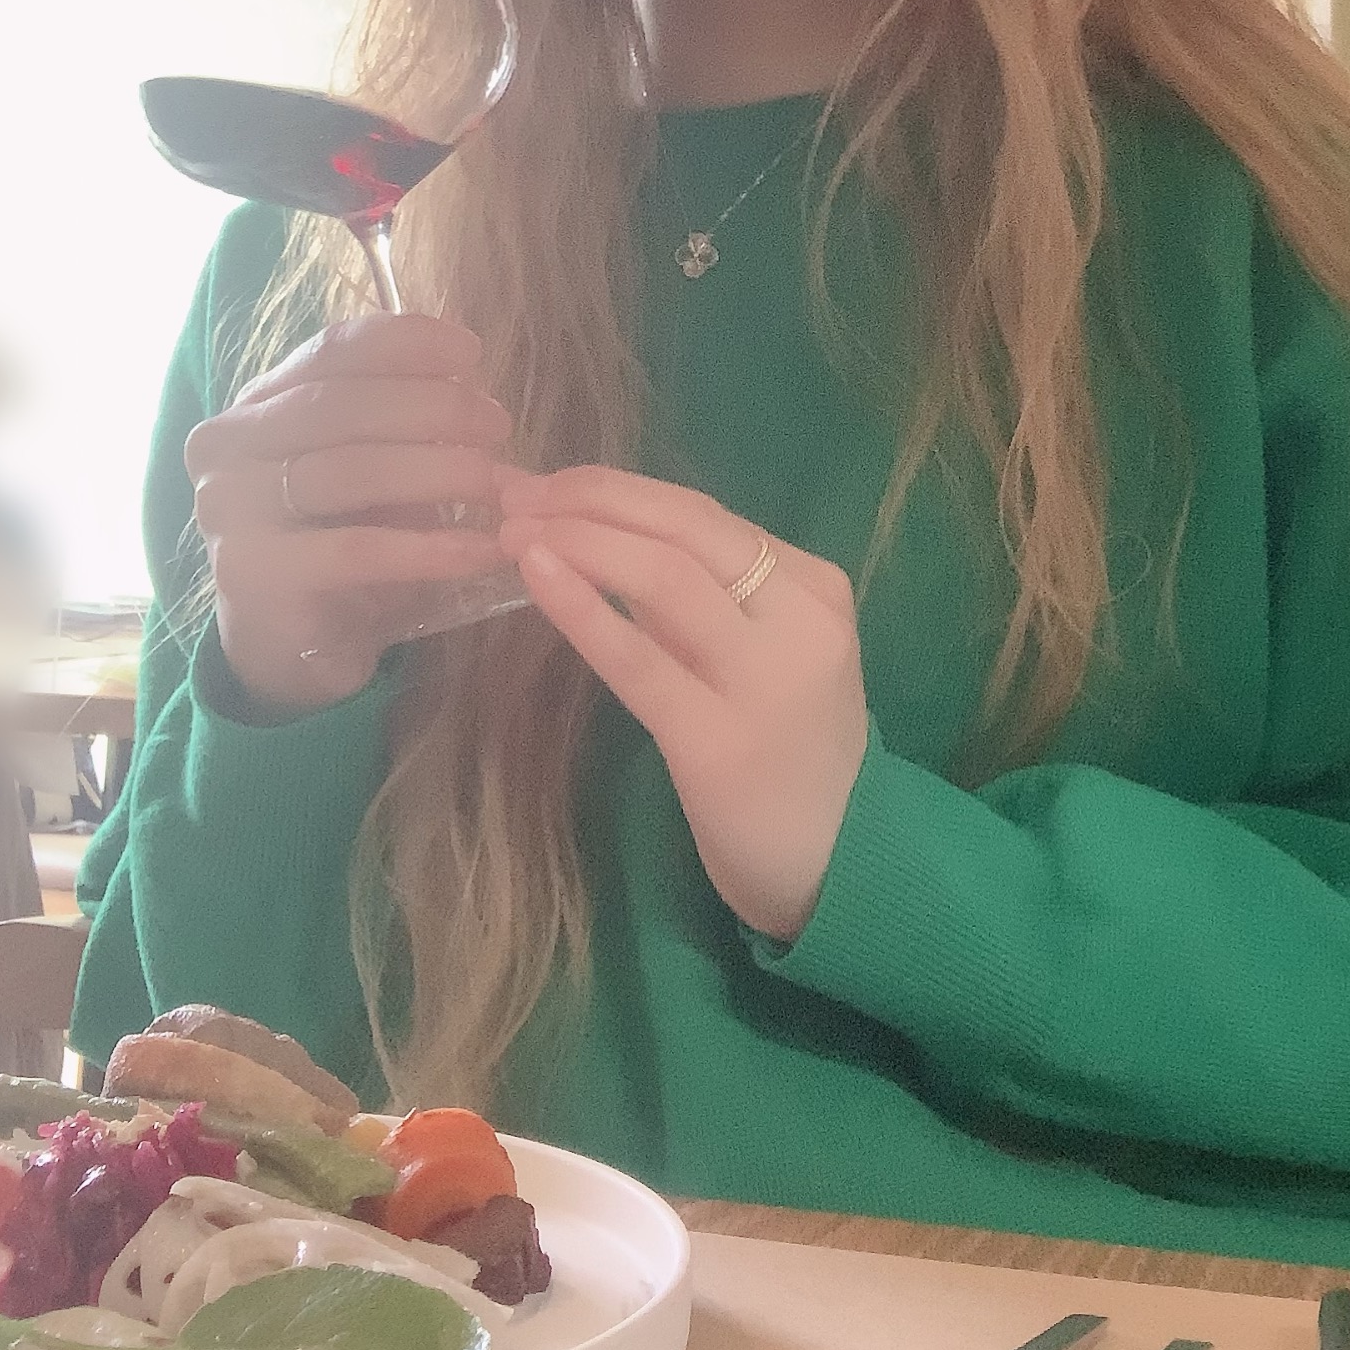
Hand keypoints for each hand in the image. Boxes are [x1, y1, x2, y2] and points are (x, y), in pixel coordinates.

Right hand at [185, 313, 515, 715]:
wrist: (288, 649)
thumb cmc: (339, 542)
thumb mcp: (370, 470)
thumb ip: (401, 424)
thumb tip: (479, 399)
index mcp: (255, 405)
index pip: (331, 350)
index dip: (406, 342)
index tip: (472, 352)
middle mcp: (226, 447)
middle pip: (342, 404)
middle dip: (434, 407)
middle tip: (498, 424)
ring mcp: (229, 511)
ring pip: (349, 471)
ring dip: (437, 471)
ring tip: (496, 483)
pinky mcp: (253, 576)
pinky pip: (358, 550)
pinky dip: (429, 548)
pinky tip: (481, 550)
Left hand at [496, 467, 867, 940]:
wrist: (838, 865)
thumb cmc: (791, 755)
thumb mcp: (766, 655)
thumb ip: (705, 601)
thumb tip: (603, 539)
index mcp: (814, 586)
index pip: (702, 514)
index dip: (616, 490)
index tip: (548, 483)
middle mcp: (799, 618)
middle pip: (683, 527)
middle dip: (590, 500)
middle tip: (514, 496)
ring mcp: (764, 679)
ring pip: (664, 576)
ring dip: (579, 540)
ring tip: (511, 531)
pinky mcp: (718, 741)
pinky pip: (638, 660)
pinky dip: (581, 608)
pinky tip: (537, 577)